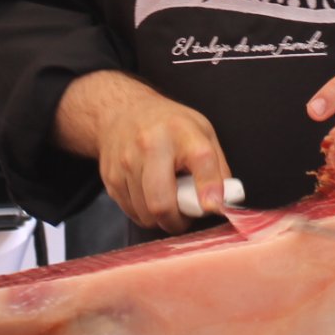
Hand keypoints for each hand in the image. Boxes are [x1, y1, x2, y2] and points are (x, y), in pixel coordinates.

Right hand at [58, 72, 232, 233]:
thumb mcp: (201, 132)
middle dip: (177, 222)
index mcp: (181, 131)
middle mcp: (150, 145)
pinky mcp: (110, 177)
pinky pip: (131, 212)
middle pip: (161, 203)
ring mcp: (126, 162)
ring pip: (145, 214)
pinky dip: (144, 213)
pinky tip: (149, 194)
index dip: (209, 187)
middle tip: (185, 216)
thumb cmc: (168, 125)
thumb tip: (224, 202)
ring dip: (161, 218)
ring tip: (167, 198)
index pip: (200, 160)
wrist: (121, 112)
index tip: (213, 206)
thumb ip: (217, 167)